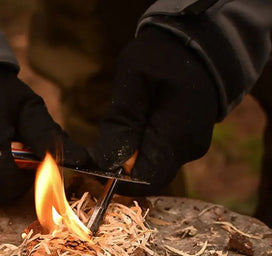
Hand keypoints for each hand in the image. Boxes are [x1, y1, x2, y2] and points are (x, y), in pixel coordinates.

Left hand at [91, 26, 218, 194]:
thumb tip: (107, 163)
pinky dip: (136, 148)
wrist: (200, 42)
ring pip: (148, 167)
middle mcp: (186, 150)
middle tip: (91, 149)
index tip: (89, 165)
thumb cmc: (165, 53)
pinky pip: (155, 155)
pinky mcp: (181, 142)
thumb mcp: (135, 78)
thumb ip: (122, 121)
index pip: (144, 180)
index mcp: (178, 137)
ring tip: (112, 130)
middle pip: (145, 177)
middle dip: (116, 167)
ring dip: (125, 157)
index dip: (114, 180)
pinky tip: (127, 128)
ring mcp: (186, 148)